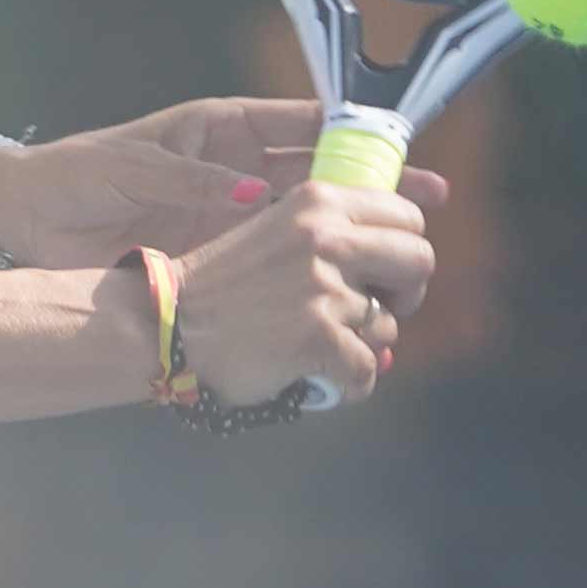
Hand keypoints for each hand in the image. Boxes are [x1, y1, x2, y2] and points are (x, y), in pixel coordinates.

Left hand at [0, 98, 449, 270]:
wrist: (29, 222)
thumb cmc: (75, 176)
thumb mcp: (134, 167)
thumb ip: (193, 181)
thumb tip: (255, 195)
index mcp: (223, 132)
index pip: (305, 125)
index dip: (357, 135)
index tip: (404, 145)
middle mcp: (237, 172)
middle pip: (323, 176)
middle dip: (375, 189)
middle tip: (430, 206)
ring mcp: (231, 216)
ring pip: (310, 224)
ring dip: (354, 237)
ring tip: (404, 253)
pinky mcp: (217, 255)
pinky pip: (275, 262)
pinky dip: (311, 274)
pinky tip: (346, 289)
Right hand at [161, 172, 438, 414]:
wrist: (166, 325)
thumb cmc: (218, 287)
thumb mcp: (277, 230)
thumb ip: (332, 234)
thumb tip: (396, 269)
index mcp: (319, 201)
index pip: (408, 215)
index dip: (405, 248)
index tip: (383, 274)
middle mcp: (327, 237)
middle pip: (420, 260)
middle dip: (407, 293)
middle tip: (377, 311)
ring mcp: (324, 288)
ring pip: (389, 325)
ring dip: (363, 346)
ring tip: (323, 349)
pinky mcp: (318, 337)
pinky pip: (367, 371)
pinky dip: (348, 386)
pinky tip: (322, 382)